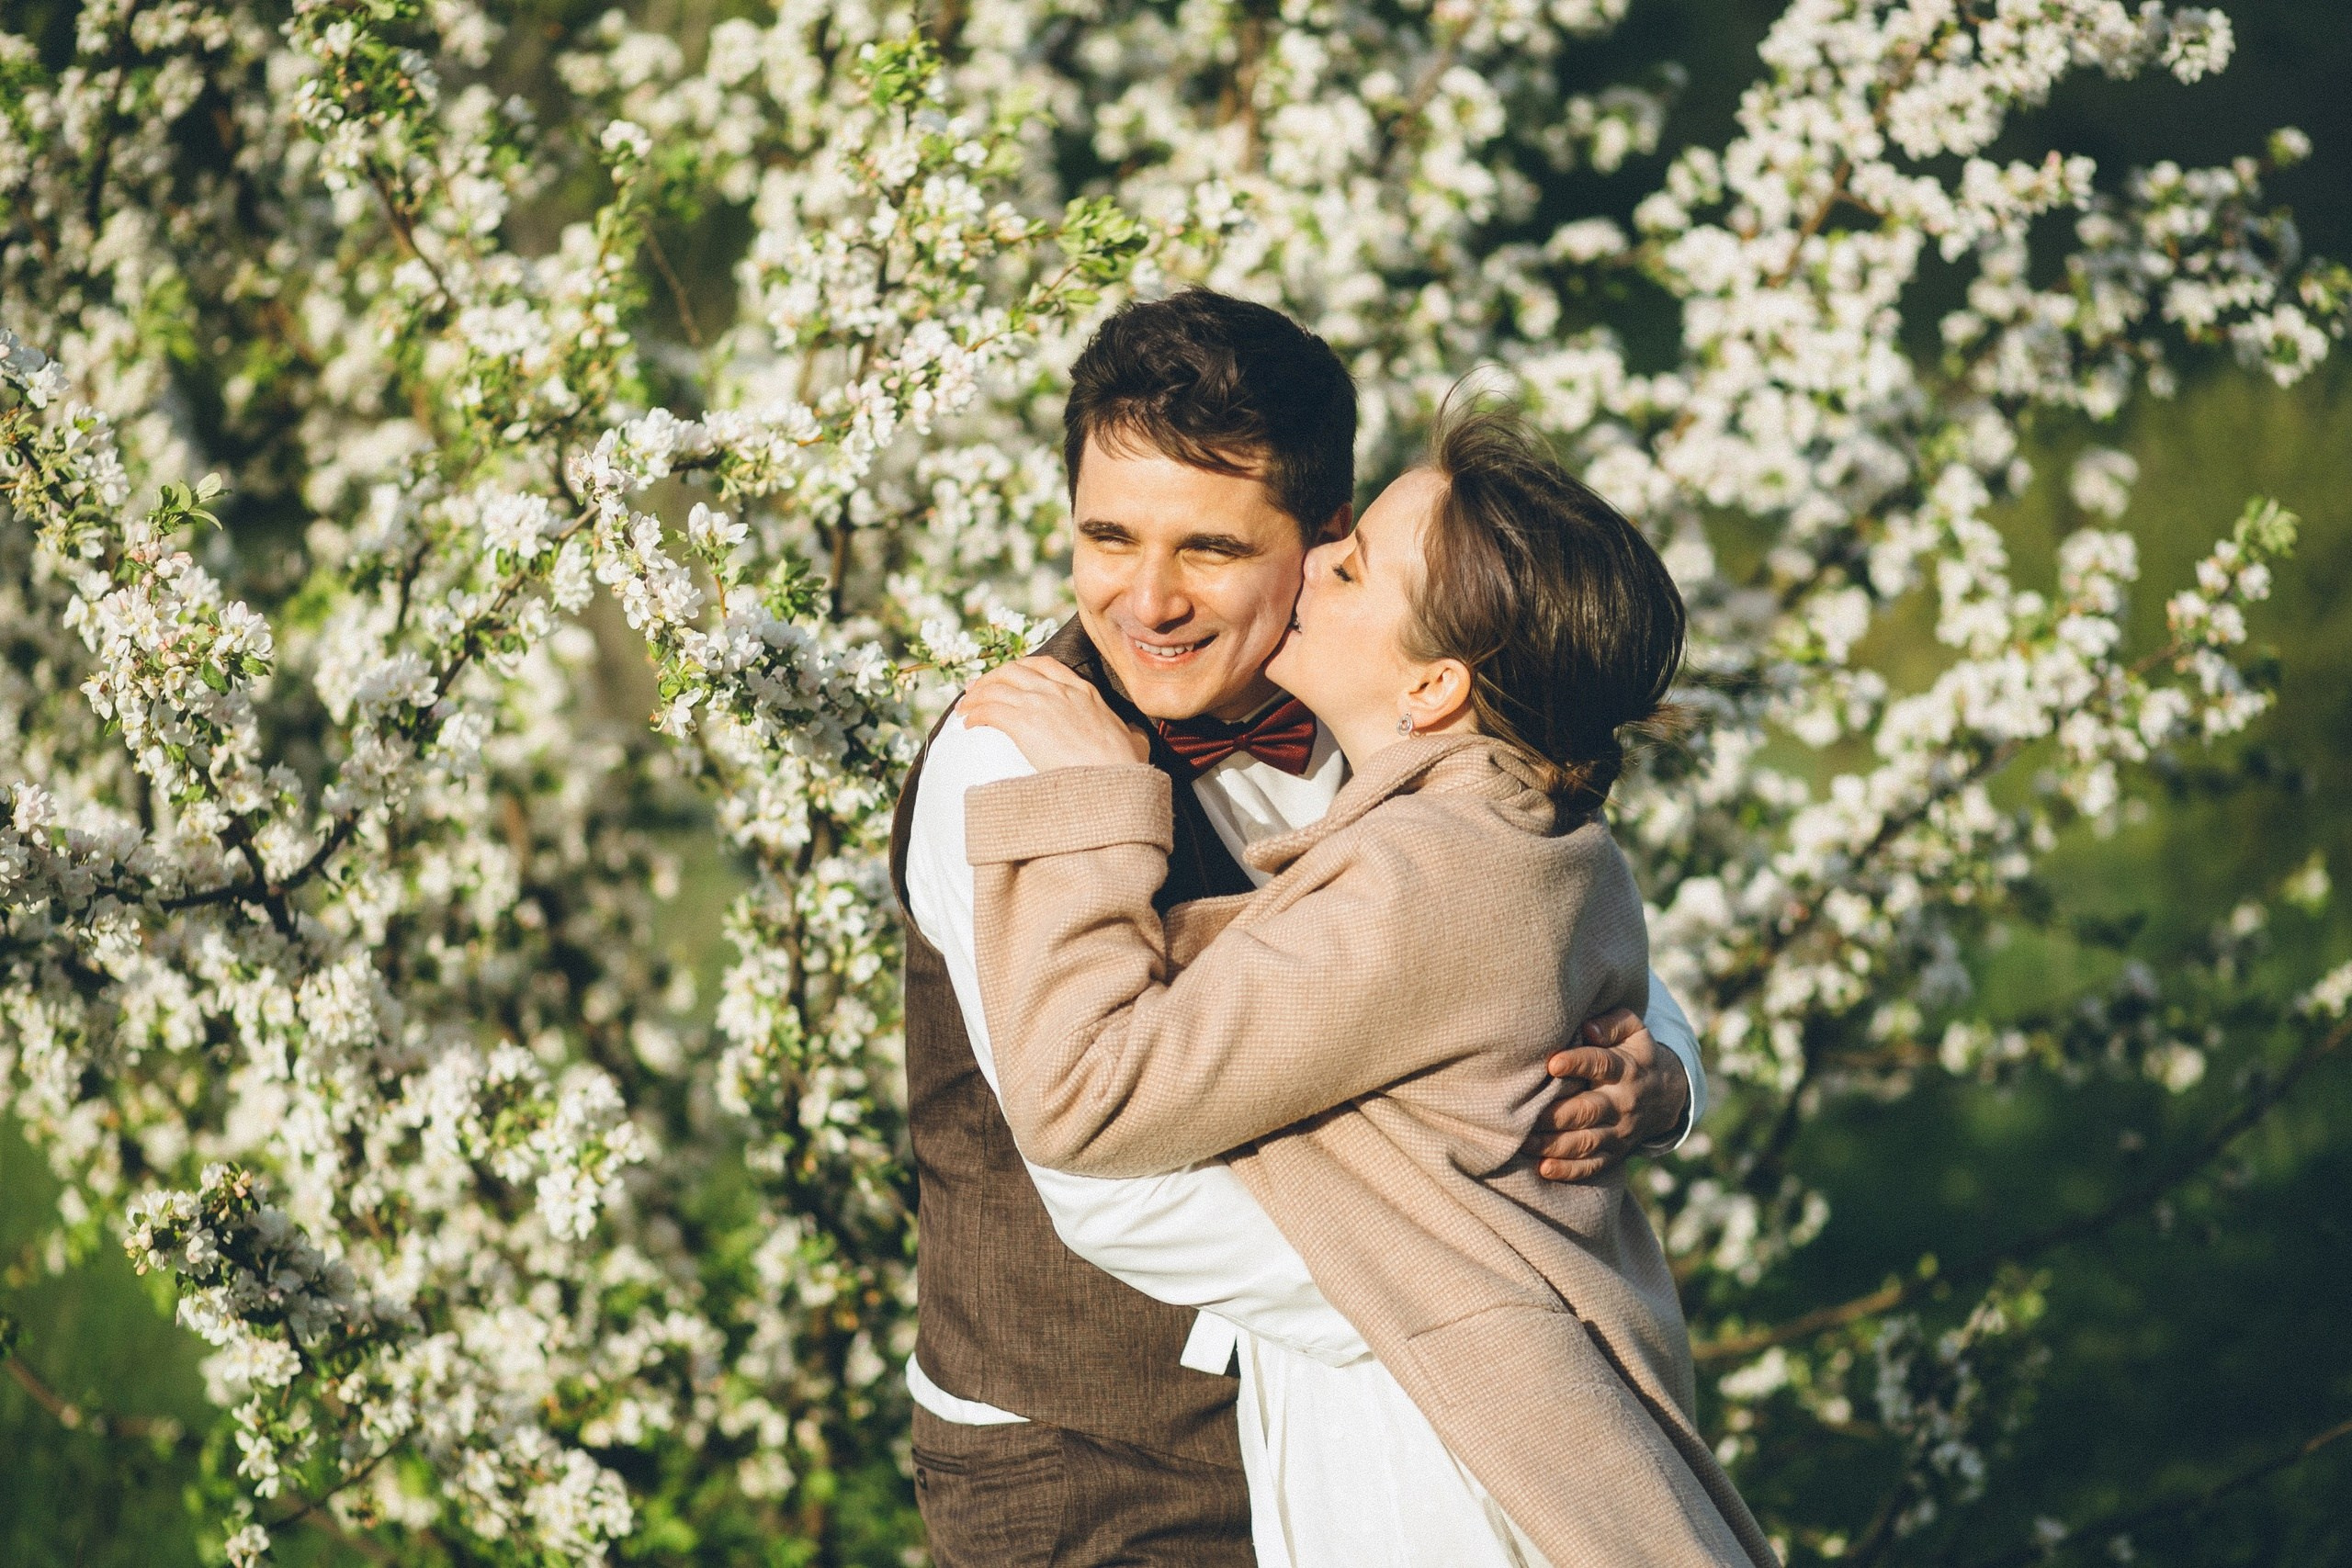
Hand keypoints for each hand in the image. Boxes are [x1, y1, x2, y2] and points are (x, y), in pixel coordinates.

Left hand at [959, 656, 1149, 771]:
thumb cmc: (1126, 767)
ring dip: (976, 696)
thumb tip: (1134, 737)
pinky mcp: (1025, 723)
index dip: (1020, 668)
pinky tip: (968, 724)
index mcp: (1084, 691)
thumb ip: (1129, 733)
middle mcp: (1060, 690)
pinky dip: (975, 714)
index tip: (1007, 678)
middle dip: (991, 678)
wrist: (1113, 779)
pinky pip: (990, 710)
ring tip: (964, 709)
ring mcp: (1041, 704)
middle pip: (1013, 670)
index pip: (1044, 665)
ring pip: (996, 687)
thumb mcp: (1134, 740)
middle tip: (975, 691)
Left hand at [1526, 1008, 1690, 1181]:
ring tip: (1524, 1141)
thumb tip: (1589, 1029)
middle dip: (1556, 1114)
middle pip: (1589, 1111)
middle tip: (1525, 1114)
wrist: (1666, 1095)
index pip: (1602, 1064)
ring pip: (1586, 1142)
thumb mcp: (1633, 1031)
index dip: (1578, 1063)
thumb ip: (1613, 1023)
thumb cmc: (1635, 1054)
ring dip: (1554, 1144)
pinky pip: (1593, 1166)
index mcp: (1626, 1069)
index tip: (1552, 1064)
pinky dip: (1569, 1170)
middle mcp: (1623, 1103)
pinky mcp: (1615, 1153)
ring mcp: (1620, 1132)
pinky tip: (1544, 1168)